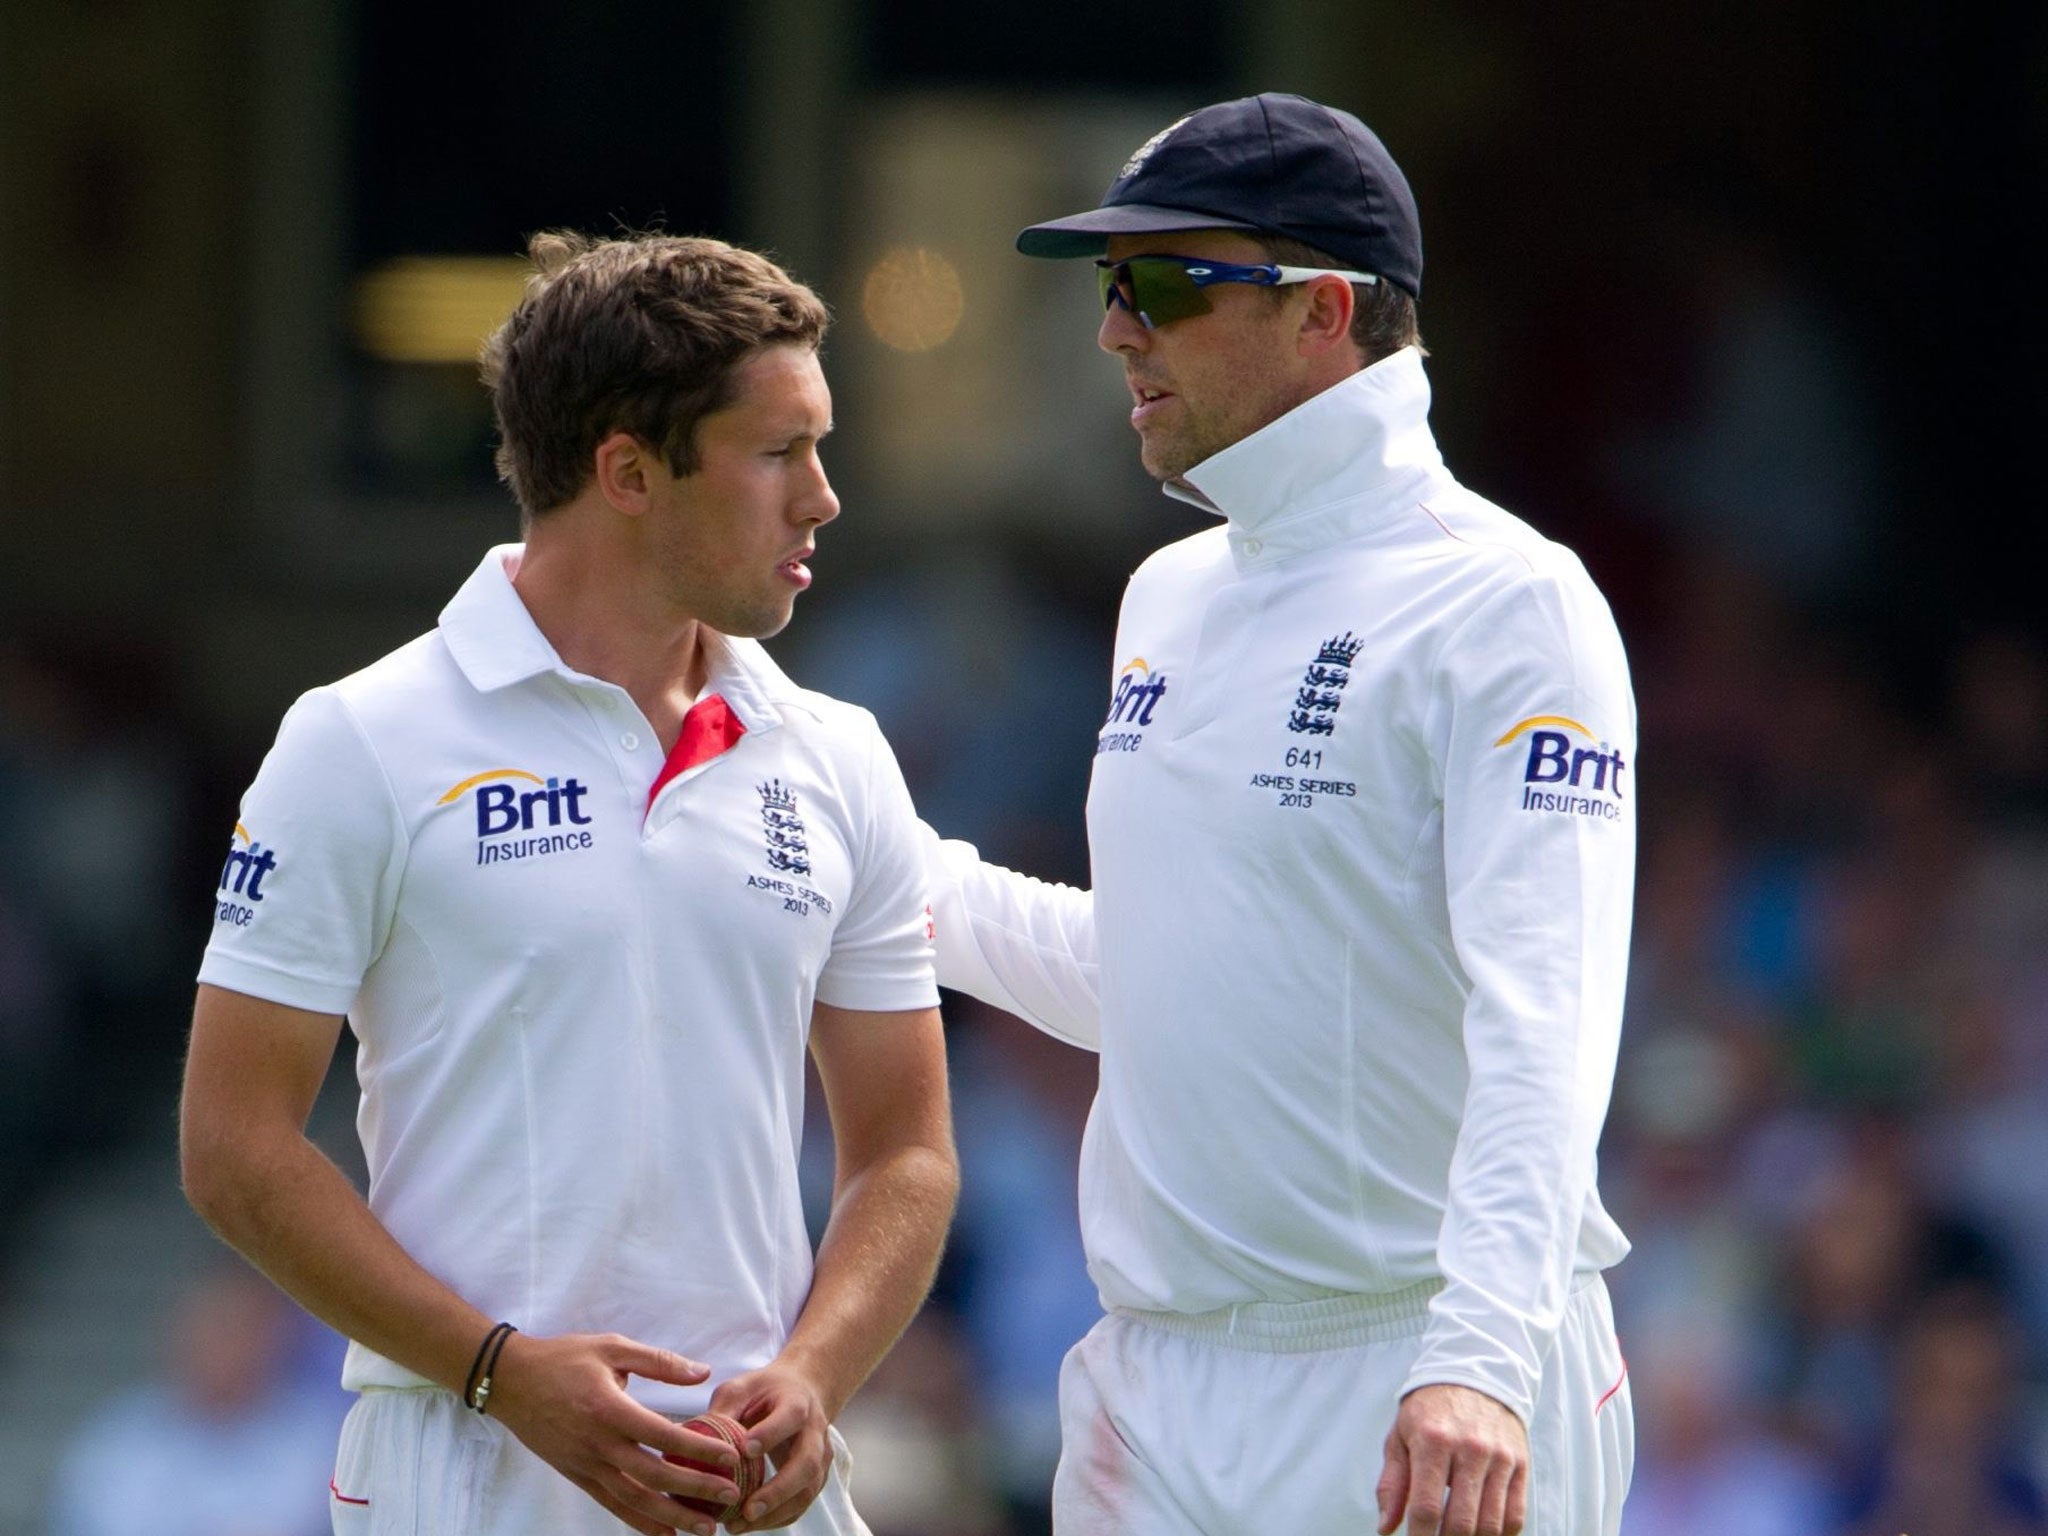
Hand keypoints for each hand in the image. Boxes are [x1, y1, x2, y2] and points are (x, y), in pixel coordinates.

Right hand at [484, 1331, 745, 1535]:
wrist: (511, 1381)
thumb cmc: (564, 1358)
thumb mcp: (612, 1347)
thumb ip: (659, 1362)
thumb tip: (703, 1373)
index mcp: (609, 1409)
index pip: (662, 1435)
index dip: (697, 1449)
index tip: (729, 1457)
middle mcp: (597, 1444)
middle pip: (652, 1474)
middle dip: (694, 1489)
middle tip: (730, 1496)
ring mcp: (585, 1464)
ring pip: (632, 1499)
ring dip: (670, 1516)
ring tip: (704, 1527)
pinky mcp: (576, 1476)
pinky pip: (611, 1504)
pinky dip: (638, 1521)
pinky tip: (664, 1532)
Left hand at [709, 1361, 835, 1531]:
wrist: (803, 1391)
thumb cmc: (765, 1391)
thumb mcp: (742, 1388)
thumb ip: (723, 1410)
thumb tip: (694, 1439)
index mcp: (797, 1402)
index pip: (790, 1417)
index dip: (771, 1434)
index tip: (746, 1450)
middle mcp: (814, 1431)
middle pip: (806, 1464)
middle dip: (778, 1491)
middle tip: (747, 1509)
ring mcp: (820, 1457)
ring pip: (806, 1491)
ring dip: (775, 1513)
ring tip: (738, 1525)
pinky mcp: (815, 1477)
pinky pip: (800, 1504)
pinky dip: (776, 1519)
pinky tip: (747, 1525)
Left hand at [1376, 1383, 1528, 1535]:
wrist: (1475, 1374)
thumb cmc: (1430, 1411)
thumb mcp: (1400, 1436)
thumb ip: (1392, 1484)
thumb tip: (1385, 1527)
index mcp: (1433, 1440)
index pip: (1426, 1507)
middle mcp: (1469, 1449)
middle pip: (1461, 1522)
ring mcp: (1499, 1458)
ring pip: (1490, 1524)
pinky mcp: (1520, 1464)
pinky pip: (1515, 1515)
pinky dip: (1499, 1535)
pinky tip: (1482, 1534)